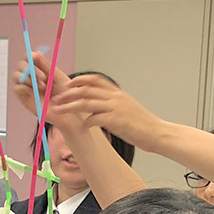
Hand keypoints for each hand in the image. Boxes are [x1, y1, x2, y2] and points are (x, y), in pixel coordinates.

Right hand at [12, 52, 78, 127]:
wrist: (67, 112)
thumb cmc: (66, 95)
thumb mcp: (57, 77)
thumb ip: (46, 66)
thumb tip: (35, 53)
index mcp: (41, 70)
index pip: (29, 59)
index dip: (30, 56)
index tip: (35, 58)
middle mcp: (32, 78)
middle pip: (21, 65)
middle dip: (31, 69)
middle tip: (44, 78)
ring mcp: (27, 87)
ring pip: (16, 75)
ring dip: (27, 78)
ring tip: (42, 86)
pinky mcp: (24, 98)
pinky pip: (17, 88)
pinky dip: (23, 86)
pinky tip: (34, 90)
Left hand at [51, 75, 165, 152]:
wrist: (157, 133)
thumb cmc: (142, 124)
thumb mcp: (127, 108)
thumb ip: (112, 103)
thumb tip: (97, 106)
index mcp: (117, 93)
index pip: (95, 79)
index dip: (79, 80)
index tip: (68, 84)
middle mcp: (115, 97)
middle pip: (86, 89)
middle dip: (68, 93)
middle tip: (56, 98)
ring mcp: (115, 108)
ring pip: (86, 102)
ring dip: (70, 106)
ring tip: (59, 110)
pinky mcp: (116, 121)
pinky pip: (94, 119)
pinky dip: (84, 123)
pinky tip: (80, 128)